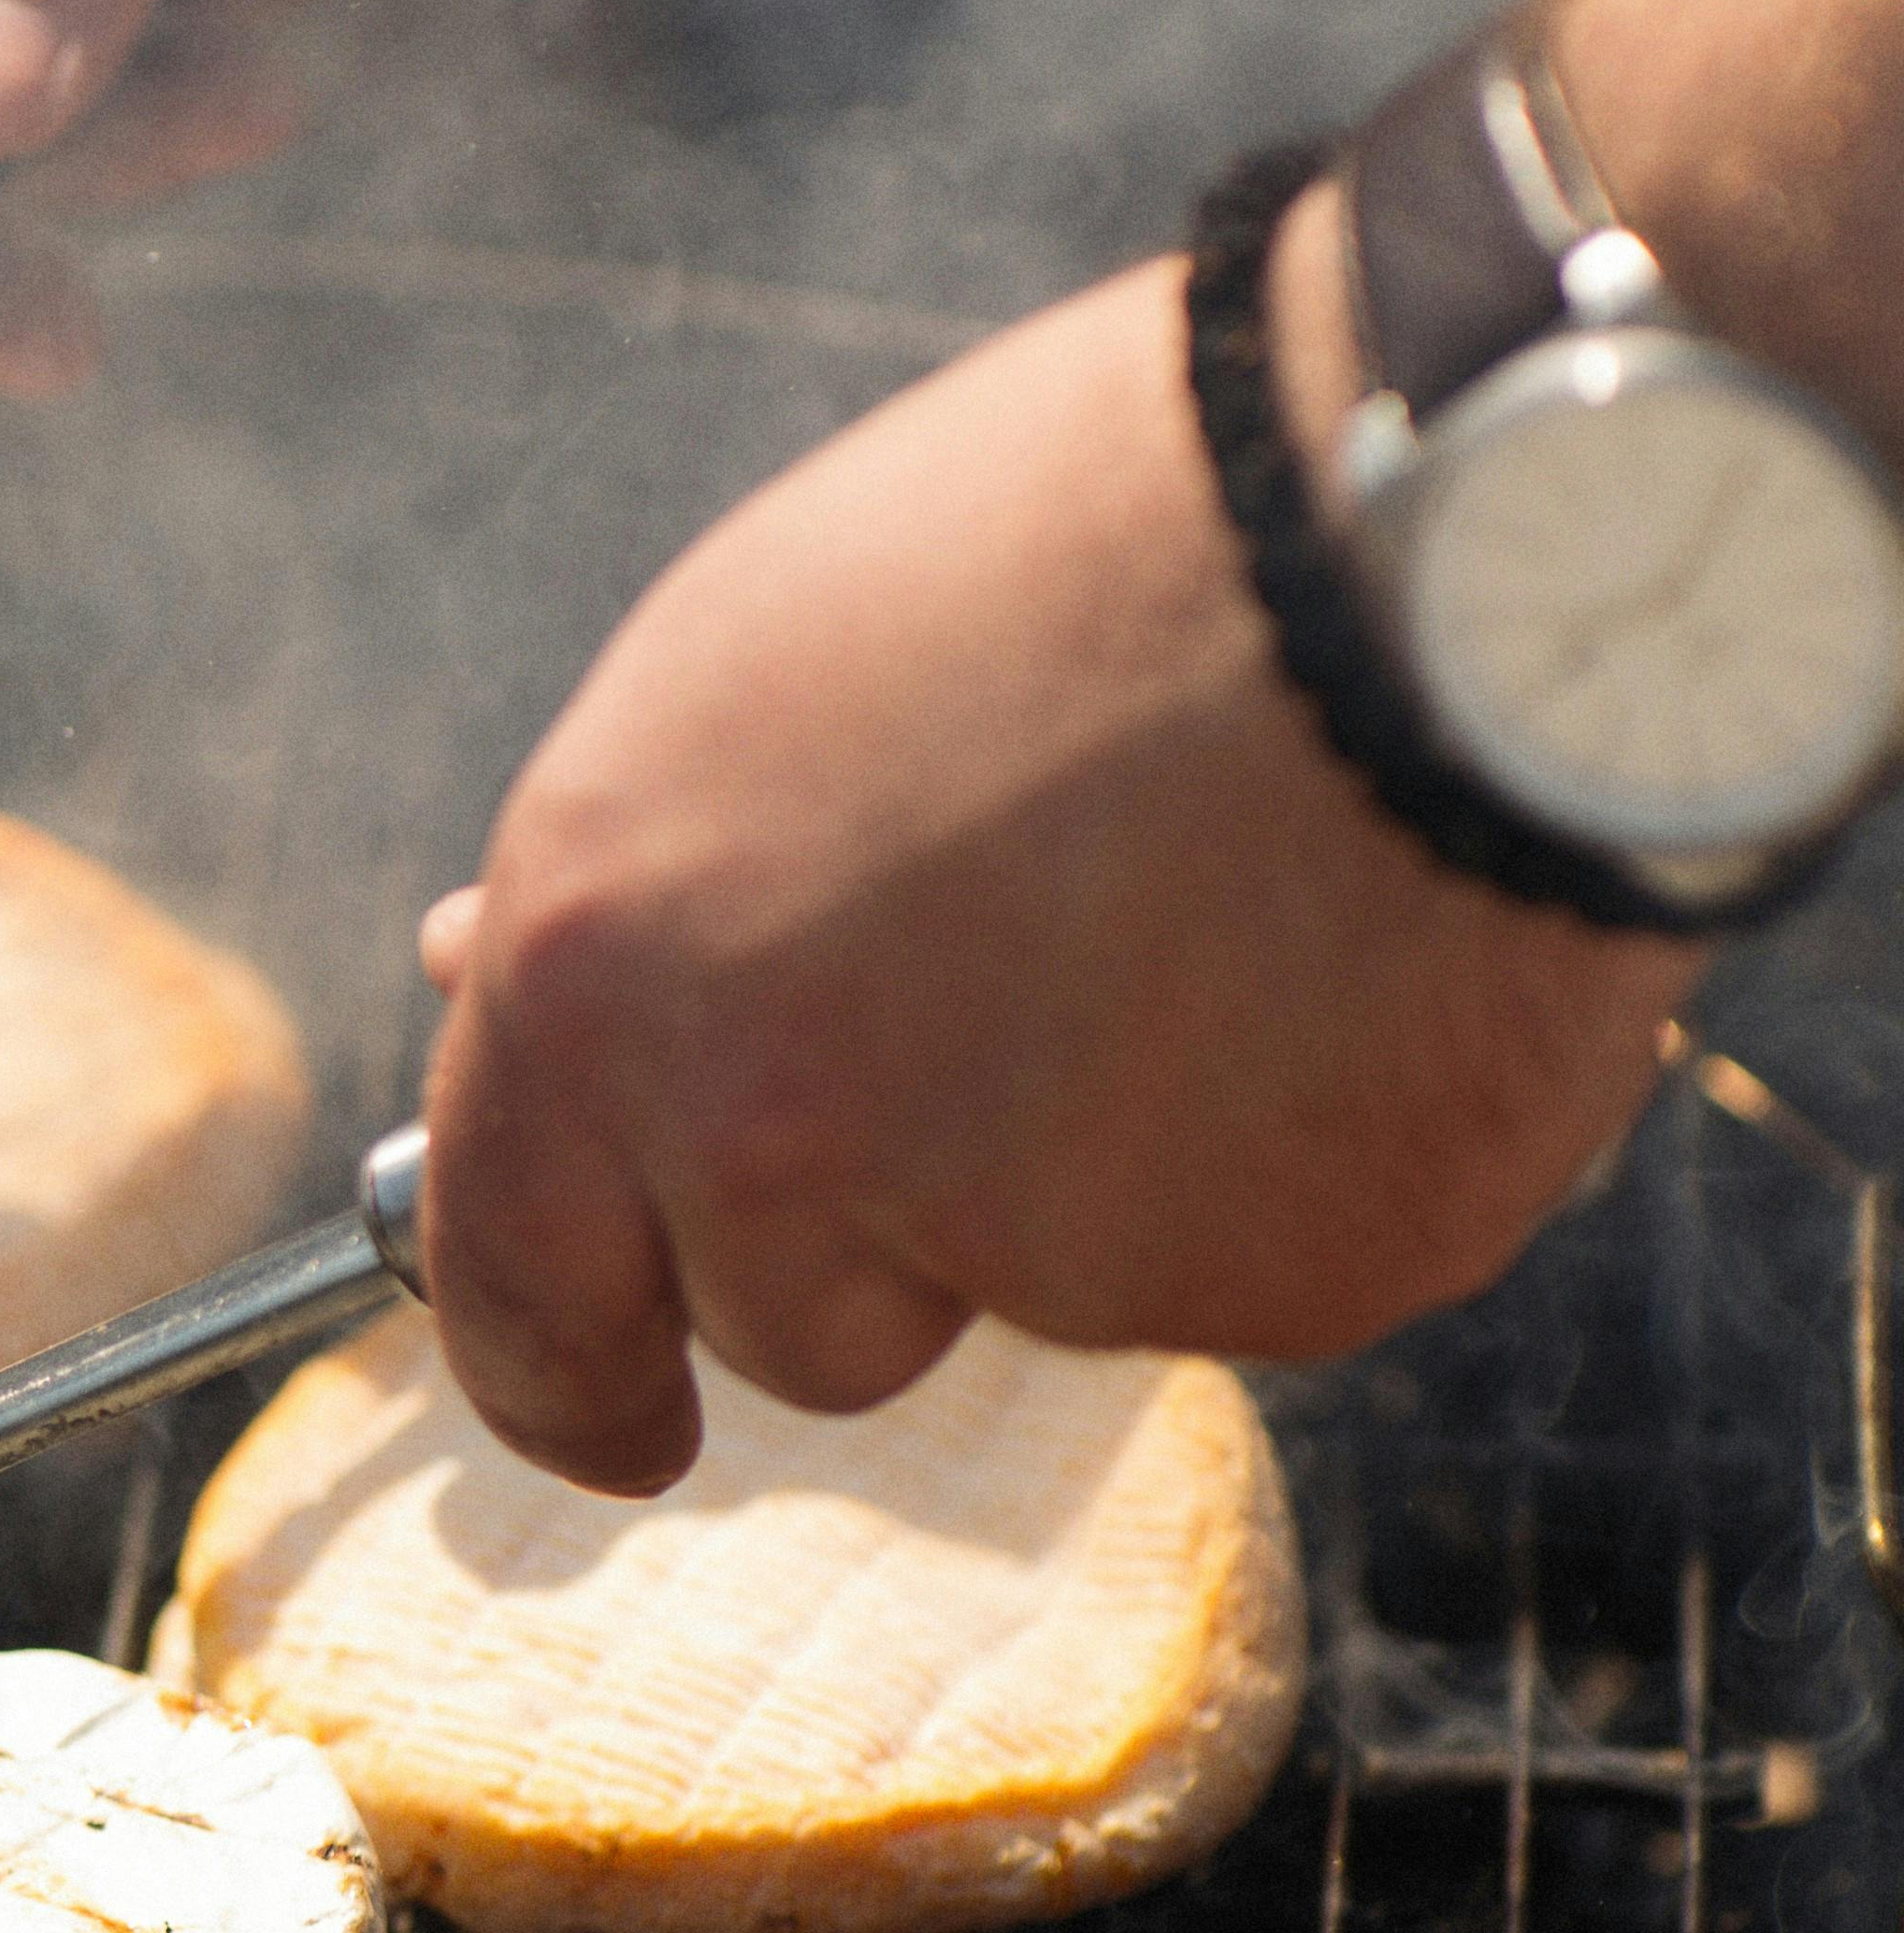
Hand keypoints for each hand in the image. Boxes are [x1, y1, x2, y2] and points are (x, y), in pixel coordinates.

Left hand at [413, 235, 1701, 1494]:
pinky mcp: (1269, 1280)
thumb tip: (479, 974)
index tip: (618, 1422)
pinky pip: (1258, 1267)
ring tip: (1219, 914)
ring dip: (1100, 1184)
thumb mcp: (754, 667)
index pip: (515, 1282)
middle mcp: (769, 1141)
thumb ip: (632, 891)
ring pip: (1038, 1299)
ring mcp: (1023, 1239)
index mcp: (602, 981)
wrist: (1455, 509)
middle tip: (1021, 1032)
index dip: (563, 1375)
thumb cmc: (1089, 533)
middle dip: (880, 1246)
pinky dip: (1302, 1156)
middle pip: (791, 1330)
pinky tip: (1357, 958)